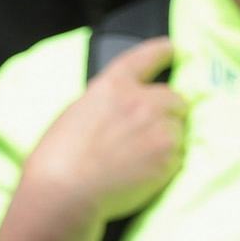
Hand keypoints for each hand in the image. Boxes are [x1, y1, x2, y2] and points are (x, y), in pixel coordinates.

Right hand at [20, 33, 187, 225]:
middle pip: (176, 98)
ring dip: (167, 141)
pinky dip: (166, 165)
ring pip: (179, 130)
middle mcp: (141, 101)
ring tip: (139, 160)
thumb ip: (107, 104)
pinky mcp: (168, 157)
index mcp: (113, 86)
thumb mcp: (77, 113)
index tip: (172, 49)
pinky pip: (178, 157)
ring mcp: (159, 129)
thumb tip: (122, 111)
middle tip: (151, 133)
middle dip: (169, 112)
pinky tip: (142, 175)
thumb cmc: (60, 158)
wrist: (66, 191)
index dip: (162, 52)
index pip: (145, 58)